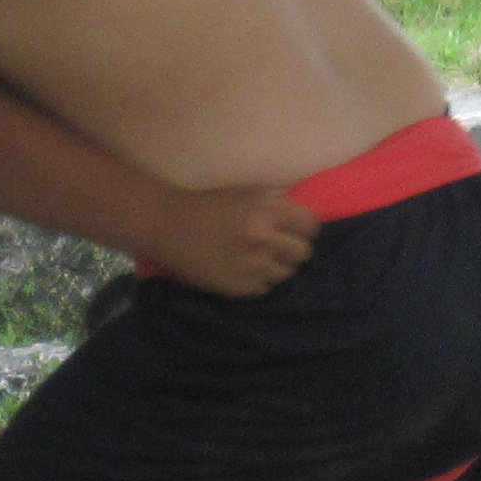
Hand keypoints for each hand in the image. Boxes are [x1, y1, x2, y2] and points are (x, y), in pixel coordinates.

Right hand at [150, 186, 314, 297]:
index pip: (311, 226)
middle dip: (293, 249)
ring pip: (287, 274)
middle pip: (304, 253)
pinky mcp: (240, 287)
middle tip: (277, 246)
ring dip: (276, 267)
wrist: (169, 227)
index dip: (303, 228)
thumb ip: (277, 203)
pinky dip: (259, 280)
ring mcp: (253, 266)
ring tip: (258, 259)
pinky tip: (243, 269)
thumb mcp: (247, 192)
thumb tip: (305, 217)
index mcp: (267, 210)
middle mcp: (264, 238)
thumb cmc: (209, 205)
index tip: (294, 230)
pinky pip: (266, 288)